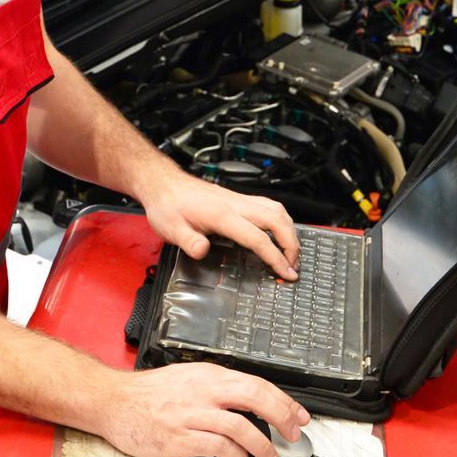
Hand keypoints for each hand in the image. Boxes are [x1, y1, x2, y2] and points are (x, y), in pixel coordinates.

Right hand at [95, 364, 310, 456]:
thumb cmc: (147, 395)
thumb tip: (250, 404)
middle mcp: (203, 391)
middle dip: (282, 418)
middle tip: (293, 435)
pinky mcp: (181, 437)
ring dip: (263, 448)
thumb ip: (216, 389)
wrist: (113, 402)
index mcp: (208, 375)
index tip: (298, 416)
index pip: (256, 383)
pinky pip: (219, 448)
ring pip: (241, 427)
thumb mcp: (187, 379)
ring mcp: (192, 414)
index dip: (283, 401)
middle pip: (255, 398)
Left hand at [140, 172, 300, 279]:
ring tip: (291, 253)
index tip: (286, 273)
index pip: (257, 237)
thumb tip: (202, 251)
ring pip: (276, 210)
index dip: (275, 257)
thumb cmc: (167, 206)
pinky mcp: (238, 199)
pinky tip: (279, 231)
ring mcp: (238, 199)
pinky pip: (268, 206)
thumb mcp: (170, 228)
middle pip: (276, 220)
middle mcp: (235, 204)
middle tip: (293, 266)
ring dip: (289, 231)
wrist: (163, 183)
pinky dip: (281, 220)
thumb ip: (188, 241)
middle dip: (292, 244)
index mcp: (222, 214)